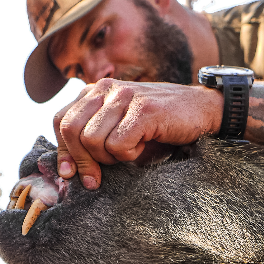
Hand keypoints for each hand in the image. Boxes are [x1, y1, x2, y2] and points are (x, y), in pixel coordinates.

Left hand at [53, 78, 219, 188]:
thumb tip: (67, 172)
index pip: (61, 120)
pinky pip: (118, 144)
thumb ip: (93, 140)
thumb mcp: (120, 129)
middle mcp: (107, 88)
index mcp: (96, 91)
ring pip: (93, 140)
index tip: (71, 174)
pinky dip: (129, 155)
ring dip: (109, 157)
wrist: (202, 110)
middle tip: (99, 176)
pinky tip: (143, 146)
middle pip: (72, 130)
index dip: (63, 150)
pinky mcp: (144, 110)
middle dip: (83, 160)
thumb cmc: (159, 126)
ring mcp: (125, 96)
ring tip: (130, 151)